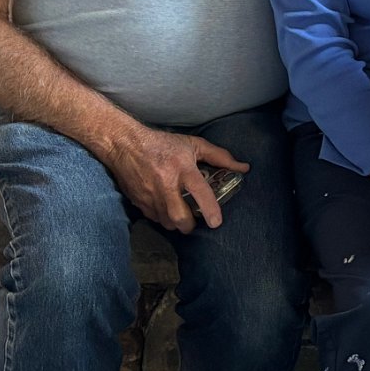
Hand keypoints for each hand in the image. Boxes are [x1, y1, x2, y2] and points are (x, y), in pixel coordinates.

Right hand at [103, 126, 245, 233]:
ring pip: (167, 223)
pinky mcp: (138, 201)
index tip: (216, 222)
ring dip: (177, 224)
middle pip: (180, 218)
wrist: (125, 144)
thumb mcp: (193, 144)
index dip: (210, 209)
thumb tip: (244, 168)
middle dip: (190, 225)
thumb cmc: (163, 144)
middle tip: (195, 221)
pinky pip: (154, 219)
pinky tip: (166, 210)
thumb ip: (219, 156)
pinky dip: (163, 219)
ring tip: (181, 215)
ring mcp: (150, 195)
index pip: (199, 192)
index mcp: (182, 168)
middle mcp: (166, 184)